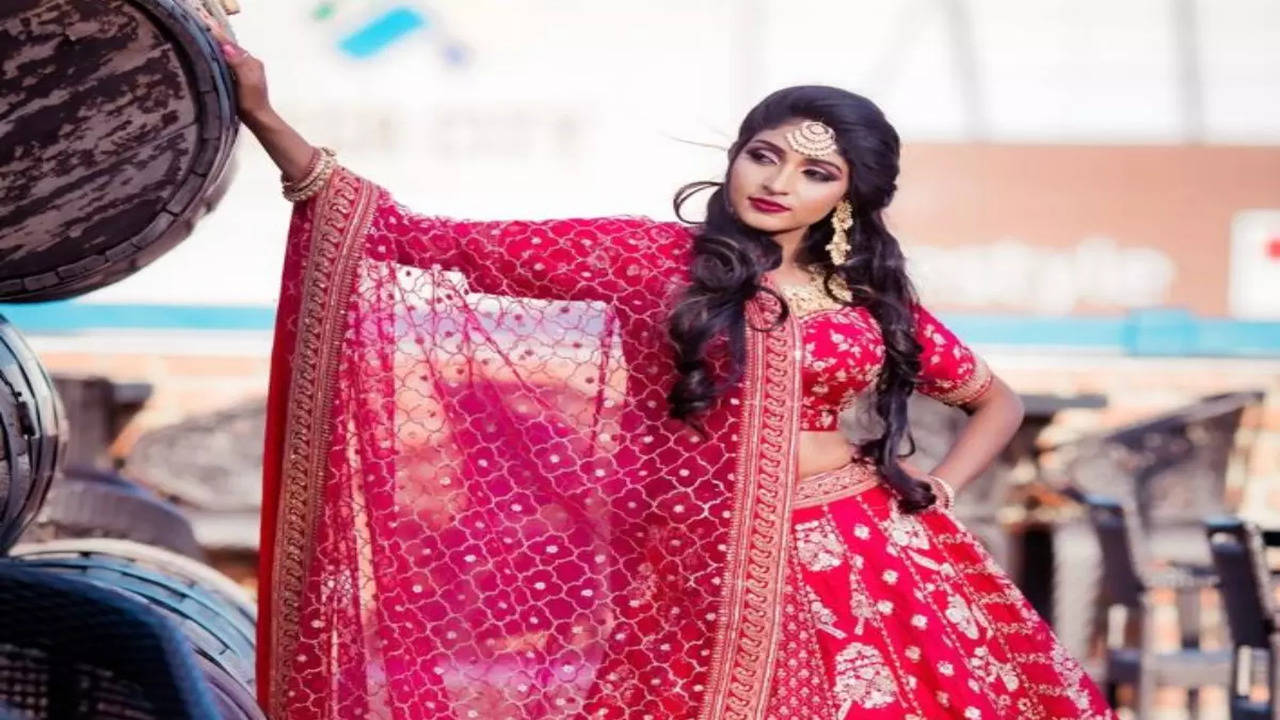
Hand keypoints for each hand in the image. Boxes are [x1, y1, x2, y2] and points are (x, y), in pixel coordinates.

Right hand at [194, 7, 272, 122]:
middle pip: (230, 48)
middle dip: (216, 39)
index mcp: (252, 62)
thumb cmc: (251, 102)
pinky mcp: (240, 78)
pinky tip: (208, 58)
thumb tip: (226, 47)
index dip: (218, 36)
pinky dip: (218, 59)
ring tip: (199, 40)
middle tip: (197, 29)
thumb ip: (238, 64)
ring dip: (216, 48)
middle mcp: (249, 63)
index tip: (203, 25)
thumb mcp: (246, 82)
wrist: (258, 120)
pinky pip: (227, 64)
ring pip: (228, 55)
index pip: (232, 45)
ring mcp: (245, 71)